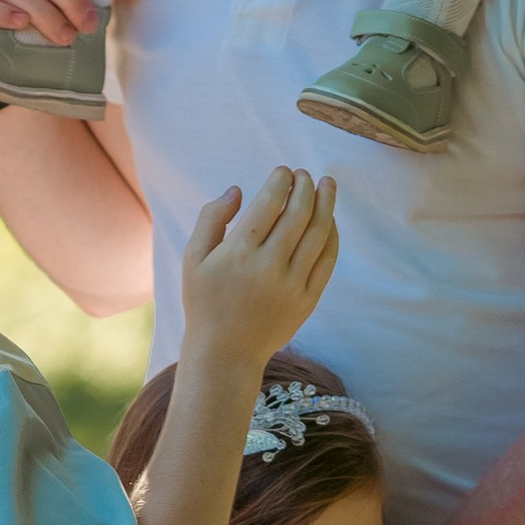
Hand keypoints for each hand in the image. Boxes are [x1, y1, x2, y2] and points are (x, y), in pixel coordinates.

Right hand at [178, 167, 337, 368]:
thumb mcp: (193, 259)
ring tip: (327, 185)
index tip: (284, 171)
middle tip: (305, 174)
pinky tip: (329, 220)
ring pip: (318, 233)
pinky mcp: (307, 299)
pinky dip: (331, 235)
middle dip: (305, 186)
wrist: (225, 353)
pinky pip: (327, 260)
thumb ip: (211, 219)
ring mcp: (292, 284)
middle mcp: (269, 265)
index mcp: (239, 252)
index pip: (269, 204)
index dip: (280, 181)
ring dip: (326, 203)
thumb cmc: (204, 302)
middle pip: (298, 213)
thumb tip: (237, 191)